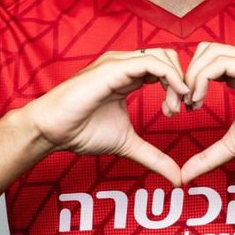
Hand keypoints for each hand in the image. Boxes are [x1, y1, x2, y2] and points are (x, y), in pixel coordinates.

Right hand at [22, 48, 188, 184]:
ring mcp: (119, 63)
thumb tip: (177, 177)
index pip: (165, 68)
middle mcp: (125, 64)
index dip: (179, 86)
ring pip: (163, 57)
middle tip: (180, 110)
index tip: (181, 111)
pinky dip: (169, 77)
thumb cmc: (81, 131)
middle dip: (182, 81)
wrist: (52, 130)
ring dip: (177, 81)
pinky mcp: (113, 68)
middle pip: (169, 57)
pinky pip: (150, 63)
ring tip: (172, 109)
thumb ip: (153, 156)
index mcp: (128, 76)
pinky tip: (173, 97)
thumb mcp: (127, 144)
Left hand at [180, 42, 234, 183]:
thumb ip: (209, 155)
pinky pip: (220, 63)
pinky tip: (200, 101)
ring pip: (209, 52)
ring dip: (192, 76)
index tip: (184, 108)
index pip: (206, 61)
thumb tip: (185, 175)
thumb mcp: (234, 144)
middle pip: (204, 49)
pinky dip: (202, 79)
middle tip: (183, 104)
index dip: (189, 80)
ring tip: (192, 103)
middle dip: (186, 74)